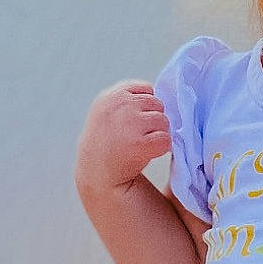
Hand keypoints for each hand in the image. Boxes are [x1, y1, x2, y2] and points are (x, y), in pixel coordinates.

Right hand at [75, 80, 171, 196]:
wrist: (96, 174)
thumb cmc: (107, 142)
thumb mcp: (107, 110)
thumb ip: (128, 97)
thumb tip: (158, 93)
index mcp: (111, 96)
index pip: (147, 89)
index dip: (146, 107)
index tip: (133, 122)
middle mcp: (119, 106)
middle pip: (158, 104)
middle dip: (153, 120)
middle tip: (136, 136)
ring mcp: (130, 123)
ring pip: (164, 121)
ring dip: (158, 134)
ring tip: (140, 144)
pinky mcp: (140, 144)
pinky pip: (166, 140)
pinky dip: (161, 149)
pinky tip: (146, 154)